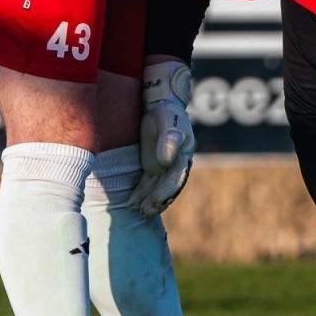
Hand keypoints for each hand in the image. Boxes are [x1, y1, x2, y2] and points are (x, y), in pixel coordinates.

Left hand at [128, 60, 195, 217]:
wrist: (159, 105)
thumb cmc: (166, 113)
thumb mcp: (168, 124)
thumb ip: (168, 141)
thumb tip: (166, 162)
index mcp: (184, 156)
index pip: (176, 179)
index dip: (166, 192)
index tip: (155, 201)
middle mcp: (175, 165)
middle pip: (167, 187)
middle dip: (156, 201)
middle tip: (144, 211)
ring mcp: (163, 167)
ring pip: (156, 188)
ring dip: (147, 200)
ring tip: (136, 210)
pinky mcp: (152, 166)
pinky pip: (147, 183)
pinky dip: (140, 193)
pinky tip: (131, 203)